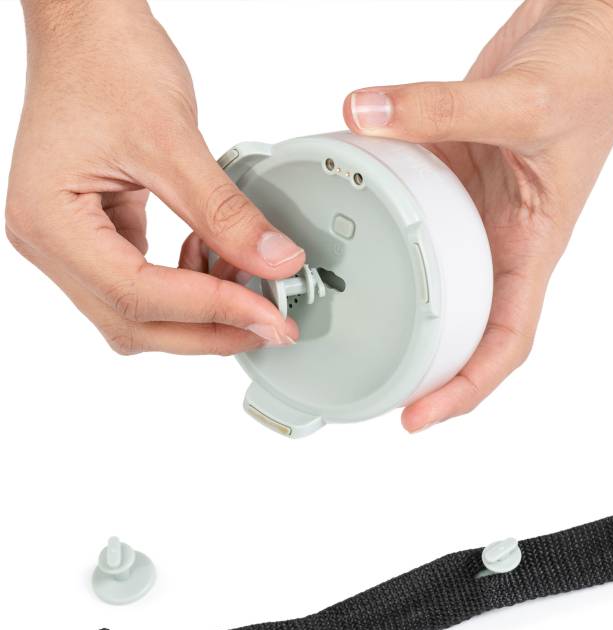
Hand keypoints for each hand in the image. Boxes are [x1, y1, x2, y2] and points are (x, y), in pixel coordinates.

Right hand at [6, 0, 302, 354]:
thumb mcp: (173, 139)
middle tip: (270, 326)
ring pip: (138, 314)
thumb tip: (276, 261)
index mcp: (50, 221)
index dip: (211, 311)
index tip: (269, 315)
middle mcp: (50, 244)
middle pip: (134, 322)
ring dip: (198, 313)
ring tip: (246, 284)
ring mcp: (70, 244)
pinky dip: (186, 287)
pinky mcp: (96, 238)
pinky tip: (213, 257)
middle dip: (208, 330)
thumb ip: (225, 212)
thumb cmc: (107, 62)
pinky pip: (143, 286)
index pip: (137, 295)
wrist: (88, 28)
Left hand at [343, 0, 612, 431]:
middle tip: (366, 378)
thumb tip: (366, 115)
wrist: (592, 27)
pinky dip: (379, 220)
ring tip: (341, 315)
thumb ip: (442, 109)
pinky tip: (343, 222)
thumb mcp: (522, 101)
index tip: (418, 415)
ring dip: (393, 296)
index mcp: (530, 244)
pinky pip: (409, 207)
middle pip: (461, 322)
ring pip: (430, 269)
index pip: (503, 340)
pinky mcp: (451, 172)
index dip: (464, 388)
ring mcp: (471, 207)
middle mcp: (497, 236)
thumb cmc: (592, 73)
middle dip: (422, 361)